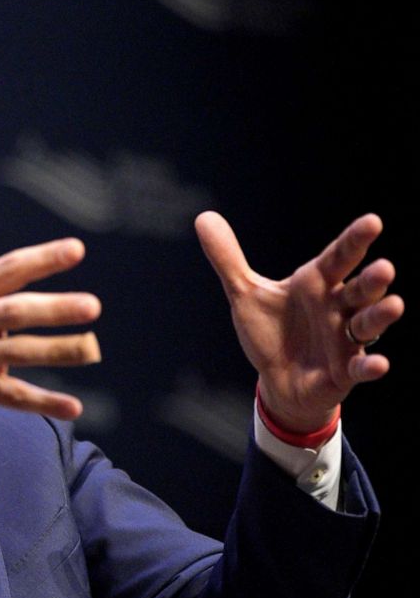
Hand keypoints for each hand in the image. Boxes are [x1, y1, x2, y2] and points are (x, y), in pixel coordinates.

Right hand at [0, 193, 101, 444]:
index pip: (7, 269)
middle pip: (15, 311)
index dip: (42, 259)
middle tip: (92, 306)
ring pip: (17, 353)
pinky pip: (10, 396)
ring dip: (55, 351)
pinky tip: (74, 407)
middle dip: (53, 308)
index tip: (77, 249)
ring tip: (92, 348)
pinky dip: (41, 402)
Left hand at [195, 212, 404, 433]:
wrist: (277, 379)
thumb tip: (203, 217)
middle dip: (373, 280)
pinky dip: (370, 366)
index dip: (354, 240)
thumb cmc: (271, 331)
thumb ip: (228, 259)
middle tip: (384, 267)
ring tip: (394, 305)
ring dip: (380, 316)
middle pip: (360, 290)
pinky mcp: (345, 371)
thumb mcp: (246, 294)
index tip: (372, 221)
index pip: (338, 258)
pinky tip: (378, 364)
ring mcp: (345, 340)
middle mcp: (337, 308)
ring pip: (368, 324)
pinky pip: (361, 368)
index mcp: (316, 284)